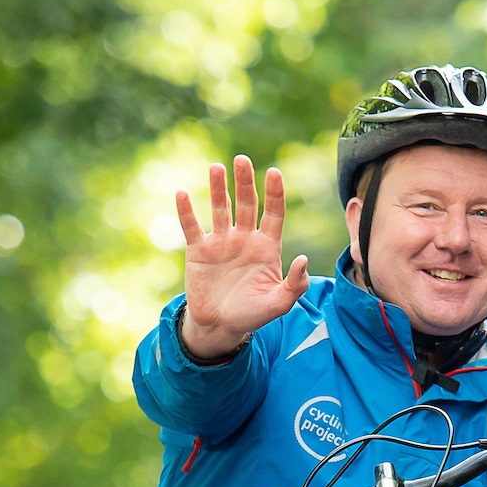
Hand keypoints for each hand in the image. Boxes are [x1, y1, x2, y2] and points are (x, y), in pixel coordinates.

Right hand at [175, 156, 310, 359]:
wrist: (220, 326)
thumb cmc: (253, 314)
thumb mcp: (279, 303)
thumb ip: (295, 284)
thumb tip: (303, 259)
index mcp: (267, 247)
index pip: (274, 214)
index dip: (275, 193)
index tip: (275, 172)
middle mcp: (244, 239)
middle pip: (247, 204)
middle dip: (245, 182)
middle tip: (242, 160)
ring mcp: (221, 242)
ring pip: (220, 209)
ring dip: (218, 189)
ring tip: (216, 168)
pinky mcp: (199, 250)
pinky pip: (192, 226)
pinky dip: (187, 211)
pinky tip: (183, 194)